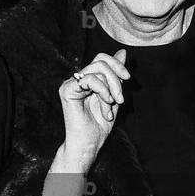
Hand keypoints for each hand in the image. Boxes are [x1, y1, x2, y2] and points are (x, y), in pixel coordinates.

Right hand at [58, 50, 127, 165]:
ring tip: (111, 106)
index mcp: (88, 79)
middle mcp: (78, 79)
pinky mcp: (67, 89)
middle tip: (120, 98)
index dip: (117, 64)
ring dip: (111, 89)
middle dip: (116, 78)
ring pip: (97, 70)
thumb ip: (117, 74)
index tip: (128, 78)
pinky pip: (90, 79)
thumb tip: (122, 51)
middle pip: (100, 61)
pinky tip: (105, 106)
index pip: (102, 58)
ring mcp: (71, 83)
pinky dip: (102, 91)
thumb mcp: (114, 95)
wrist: (89, 143)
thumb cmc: (100, 124)